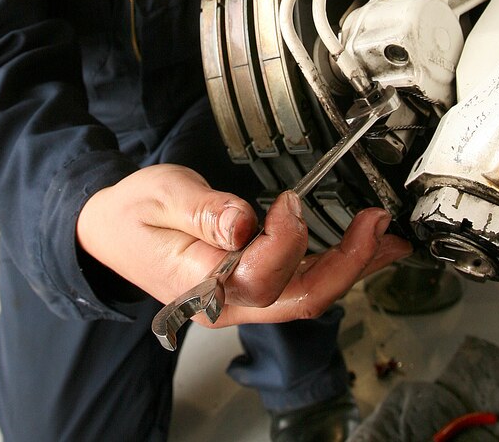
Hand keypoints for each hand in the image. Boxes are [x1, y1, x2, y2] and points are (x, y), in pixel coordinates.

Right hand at [76, 164, 411, 326]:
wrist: (111, 231)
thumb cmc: (132, 213)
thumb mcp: (160, 195)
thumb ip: (203, 208)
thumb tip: (243, 222)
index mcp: (198, 283)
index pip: (257, 277)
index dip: (285, 241)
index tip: (292, 200)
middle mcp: (226, 303)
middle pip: (298, 299)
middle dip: (346, 263)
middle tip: (375, 223)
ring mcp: (241, 300)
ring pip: (308, 295)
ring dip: (352, 266)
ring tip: (387, 236)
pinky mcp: (252, 287)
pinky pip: (302, 284)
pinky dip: (339, 264)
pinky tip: (365, 247)